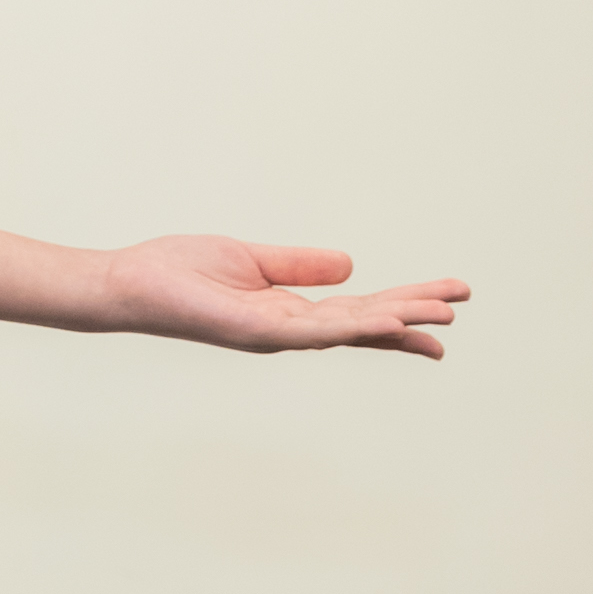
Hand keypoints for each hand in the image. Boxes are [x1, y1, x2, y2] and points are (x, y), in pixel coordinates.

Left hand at [103, 236, 468, 357]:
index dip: (403, 305)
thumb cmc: (180, 272)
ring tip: (442, 313)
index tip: (447, 300)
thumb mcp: (251, 259)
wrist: (130, 282)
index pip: (359, 310)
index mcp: (290, 312)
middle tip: (462, 304)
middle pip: (365, 324)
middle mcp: (289, 330)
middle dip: (413, 315)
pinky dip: (351, 326)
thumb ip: (298, 265)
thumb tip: (350, 265)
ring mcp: (275, 334)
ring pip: (349, 330)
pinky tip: (385, 319)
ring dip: (396, 322)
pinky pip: (313, 331)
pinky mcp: (255, 331)